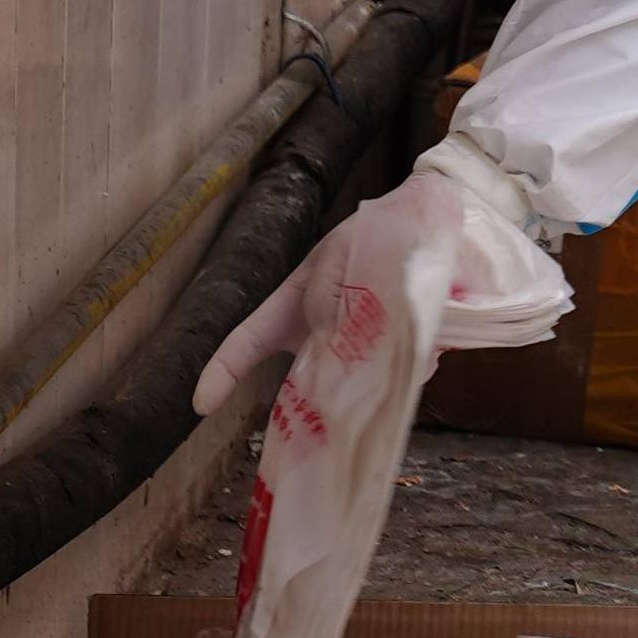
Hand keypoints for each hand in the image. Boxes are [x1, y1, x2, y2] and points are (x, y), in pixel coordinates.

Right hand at [196, 142, 576, 414]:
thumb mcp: (345, 251)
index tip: (199, 403)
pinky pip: (401, 372)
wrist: (438, 226)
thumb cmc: (380, 234)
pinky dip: (415, 366)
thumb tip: (330, 334)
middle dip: (319, 397)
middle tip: (338, 411)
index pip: (247, 339)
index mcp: (295, 302)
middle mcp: (322, 330)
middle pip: (305, 376)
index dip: (222, 371)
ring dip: (377, 380)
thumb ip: (332, 292)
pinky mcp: (399, 352)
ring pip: (356, 381)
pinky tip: (433, 347)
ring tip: (406, 353)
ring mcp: (359, 345)